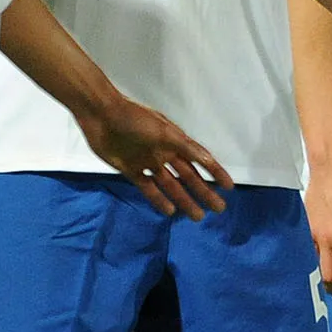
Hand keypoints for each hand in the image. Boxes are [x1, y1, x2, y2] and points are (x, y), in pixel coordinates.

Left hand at [79, 98, 233, 221]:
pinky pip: (148, 188)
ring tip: (198, 216)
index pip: (201, 160)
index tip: (229, 187)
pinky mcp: (130, 170)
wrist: (101, 115)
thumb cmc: (135, 119)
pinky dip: (158, 199)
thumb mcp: (164, 132)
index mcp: (176, 141)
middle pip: (189, 176)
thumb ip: (186, 147)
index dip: (216, 172)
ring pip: (171, 185)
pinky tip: (170, 210)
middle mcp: (165, 153)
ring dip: (184, 200)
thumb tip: (209, 159)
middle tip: (218, 209)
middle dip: (204, 192)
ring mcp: (148, 162)